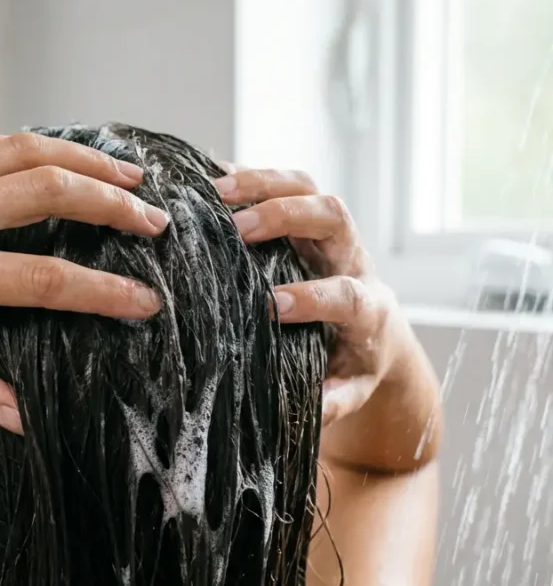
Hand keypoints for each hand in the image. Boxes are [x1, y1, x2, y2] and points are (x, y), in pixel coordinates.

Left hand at [0, 134, 168, 430]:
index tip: (146, 302)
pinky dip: (44, 143)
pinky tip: (68, 155)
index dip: (104, 293)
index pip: (45, 280)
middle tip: (157, 223)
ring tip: (132, 179)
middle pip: (52, 193)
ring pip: (30, 152)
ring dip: (89, 162)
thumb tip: (18, 417)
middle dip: (115, 208)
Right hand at [215, 167, 440, 468]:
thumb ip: (334, 399)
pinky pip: (284, 183)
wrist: (377, 331)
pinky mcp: (307, 216)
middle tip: (238, 227)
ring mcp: (330, 231)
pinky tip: (208, 177)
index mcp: (367, 308)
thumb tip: (310, 409)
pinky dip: (248, 176)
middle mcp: (353, 258)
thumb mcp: (352, 388)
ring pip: (308, 188)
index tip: (274, 306)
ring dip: (262, 183)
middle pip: (333, 216)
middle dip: (286, 216)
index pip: (347, 294)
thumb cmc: (356, 361)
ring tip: (213, 189)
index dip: (314, 297)